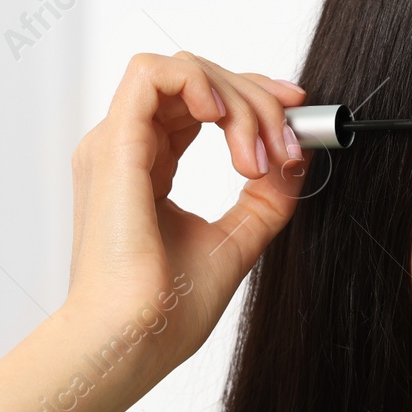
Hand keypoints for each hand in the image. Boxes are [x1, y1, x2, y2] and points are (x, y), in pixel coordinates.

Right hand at [62, 50, 310, 384]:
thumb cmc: (167, 311)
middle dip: (258, 104)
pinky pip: (151, 74)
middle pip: (200, 82)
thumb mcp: (237, 241)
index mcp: (148, 168)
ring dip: (238, 100)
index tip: (297, 119)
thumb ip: (266, 199)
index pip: (200, 104)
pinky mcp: (114, 145)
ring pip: (184, 71)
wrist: (133, 340)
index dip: (253, 97)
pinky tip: (224, 117)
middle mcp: (129, 149)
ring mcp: (117, 144)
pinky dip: (198, 81)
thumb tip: (297, 157)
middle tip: (286, 151)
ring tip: (257, 159)